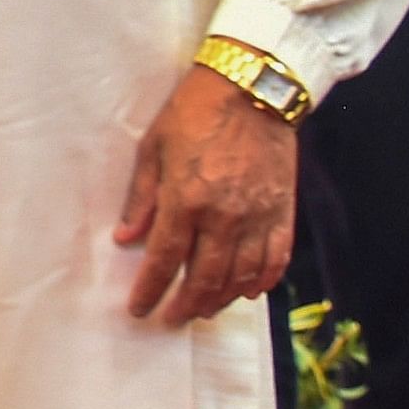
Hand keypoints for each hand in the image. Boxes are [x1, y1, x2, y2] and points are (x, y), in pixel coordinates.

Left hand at [115, 63, 296, 328]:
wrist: (253, 89)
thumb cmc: (194, 113)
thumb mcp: (153, 149)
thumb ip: (141, 198)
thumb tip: (125, 238)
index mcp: (186, 200)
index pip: (165, 260)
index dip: (151, 290)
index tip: (139, 310)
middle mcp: (225, 216)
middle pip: (205, 278)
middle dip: (185, 305)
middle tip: (171, 319)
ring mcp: (259, 217)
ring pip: (241, 276)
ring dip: (221, 300)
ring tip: (203, 310)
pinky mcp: (284, 212)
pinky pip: (276, 259)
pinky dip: (262, 282)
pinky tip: (247, 292)